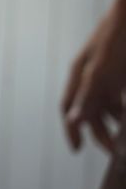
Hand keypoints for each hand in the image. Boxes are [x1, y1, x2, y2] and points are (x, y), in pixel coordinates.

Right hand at [61, 0, 125, 152]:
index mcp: (80, 73)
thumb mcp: (104, 66)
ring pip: (107, 106)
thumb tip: (72, 120)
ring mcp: (108, 74)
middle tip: (114, 153)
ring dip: (115, 124)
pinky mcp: (122, 73)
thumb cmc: (119, 35)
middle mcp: (90, 75)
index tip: (76, 150)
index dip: (71, 129)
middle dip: (99, 133)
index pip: (69, 107)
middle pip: (89, 110)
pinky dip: (124, 111)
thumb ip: (88, 92)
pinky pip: (120, 98)